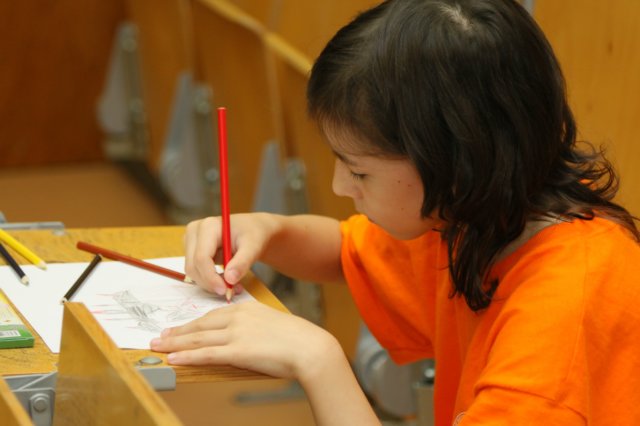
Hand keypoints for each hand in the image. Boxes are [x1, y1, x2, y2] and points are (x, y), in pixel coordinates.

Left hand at [149, 301, 341, 380]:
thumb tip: (242, 338)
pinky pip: (206, 354)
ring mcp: (237, 333)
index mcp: (246, 308)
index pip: (212, 315)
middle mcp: (238, 317)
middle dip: (178, 332)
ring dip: (175, 343)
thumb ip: (253, 327)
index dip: (193, 323)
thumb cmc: (297, 339)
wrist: (309, 347)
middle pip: (200, 325)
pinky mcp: (238, 351)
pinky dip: (187, 356)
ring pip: (198, 339)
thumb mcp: (271, 324)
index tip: (179, 328)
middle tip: (160, 336)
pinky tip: (173, 358)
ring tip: (158, 346)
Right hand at [184, 213, 278, 295]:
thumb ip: (242, 262)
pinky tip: (225, 279)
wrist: (252, 229)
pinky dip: (209, 280)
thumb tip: (230, 279)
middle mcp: (194, 231)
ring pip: (192, 271)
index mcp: (208, 226)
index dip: (211, 277)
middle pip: (193, 266)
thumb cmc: (253, 234)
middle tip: (231, 291)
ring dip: (210, 283)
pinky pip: (195, 271)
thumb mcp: (254, 247)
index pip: (201, 257)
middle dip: (210, 282)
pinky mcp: (191, 251)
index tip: (225, 290)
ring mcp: (190, 241)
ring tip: (232, 284)